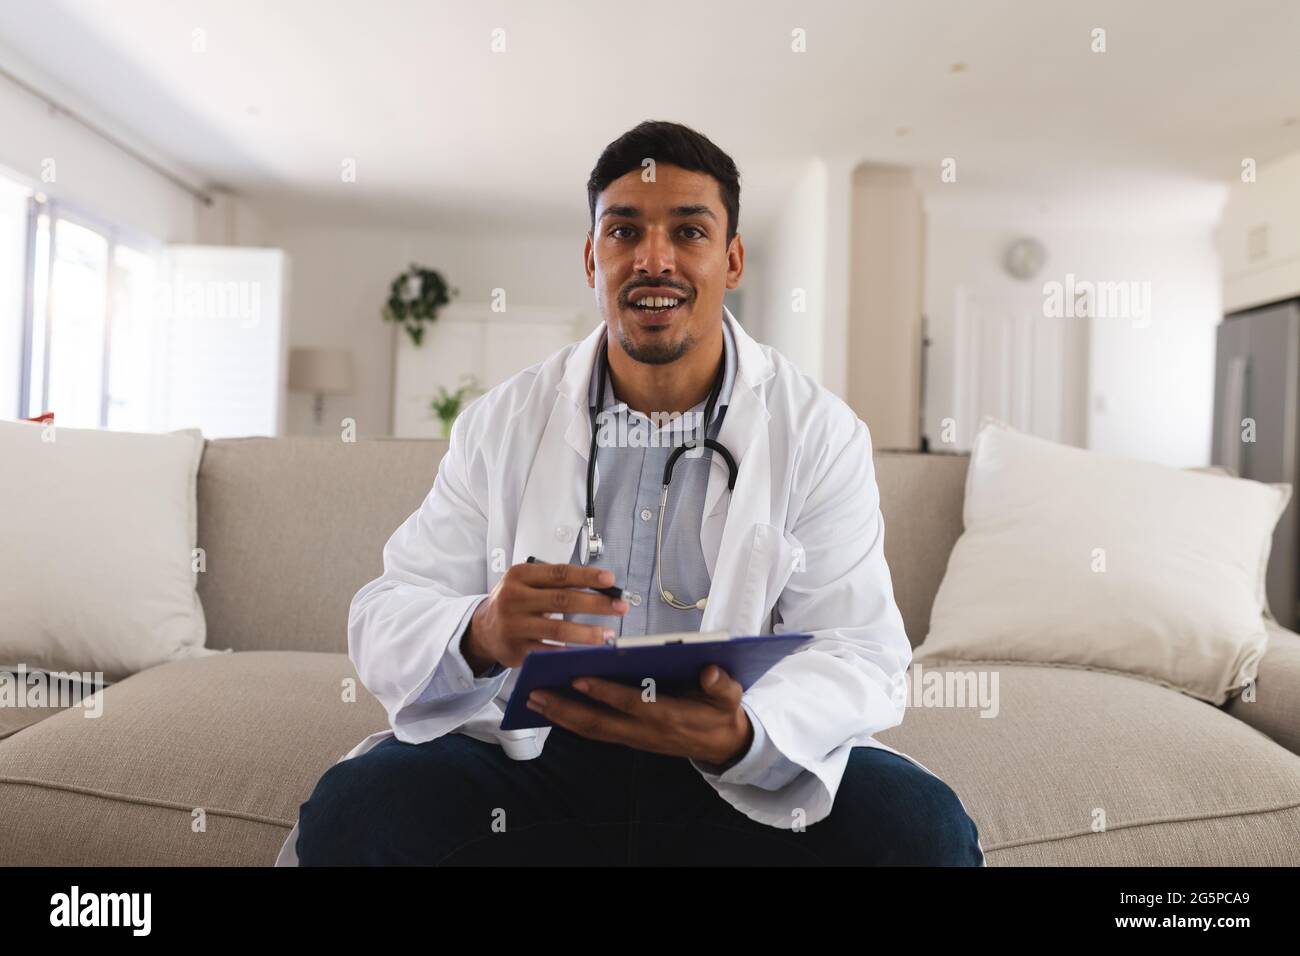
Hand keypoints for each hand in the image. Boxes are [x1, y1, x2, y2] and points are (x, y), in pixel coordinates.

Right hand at [462, 561, 628, 672]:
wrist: (483, 630)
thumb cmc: (515, 602)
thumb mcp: (526, 582)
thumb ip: (555, 582)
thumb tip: (600, 587)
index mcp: (520, 575)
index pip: (559, 573)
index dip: (587, 576)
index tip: (610, 580)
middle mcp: (514, 598)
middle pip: (563, 600)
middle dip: (596, 604)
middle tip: (620, 607)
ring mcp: (514, 625)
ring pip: (558, 630)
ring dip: (588, 633)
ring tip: (609, 635)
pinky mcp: (516, 649)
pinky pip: (549, 652)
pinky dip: (571, 652)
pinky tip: (588, 653)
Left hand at [527, 665, 752, 764]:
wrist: (723, 744)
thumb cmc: (722, 712)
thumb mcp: (731, 696)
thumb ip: (721, 684)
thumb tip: (709, 671)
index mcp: (670, 716)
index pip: (632, 704)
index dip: (605, 693)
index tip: (579, 677)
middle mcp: (646, 732)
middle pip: (600, 724)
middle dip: (566, 709)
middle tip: (536, 694)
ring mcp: (636, 739)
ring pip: (593, 730)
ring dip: (562, 717)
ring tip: (534, 700)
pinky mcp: (630, 739)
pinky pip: (596, 732)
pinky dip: (572, 722)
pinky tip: (553, 708)